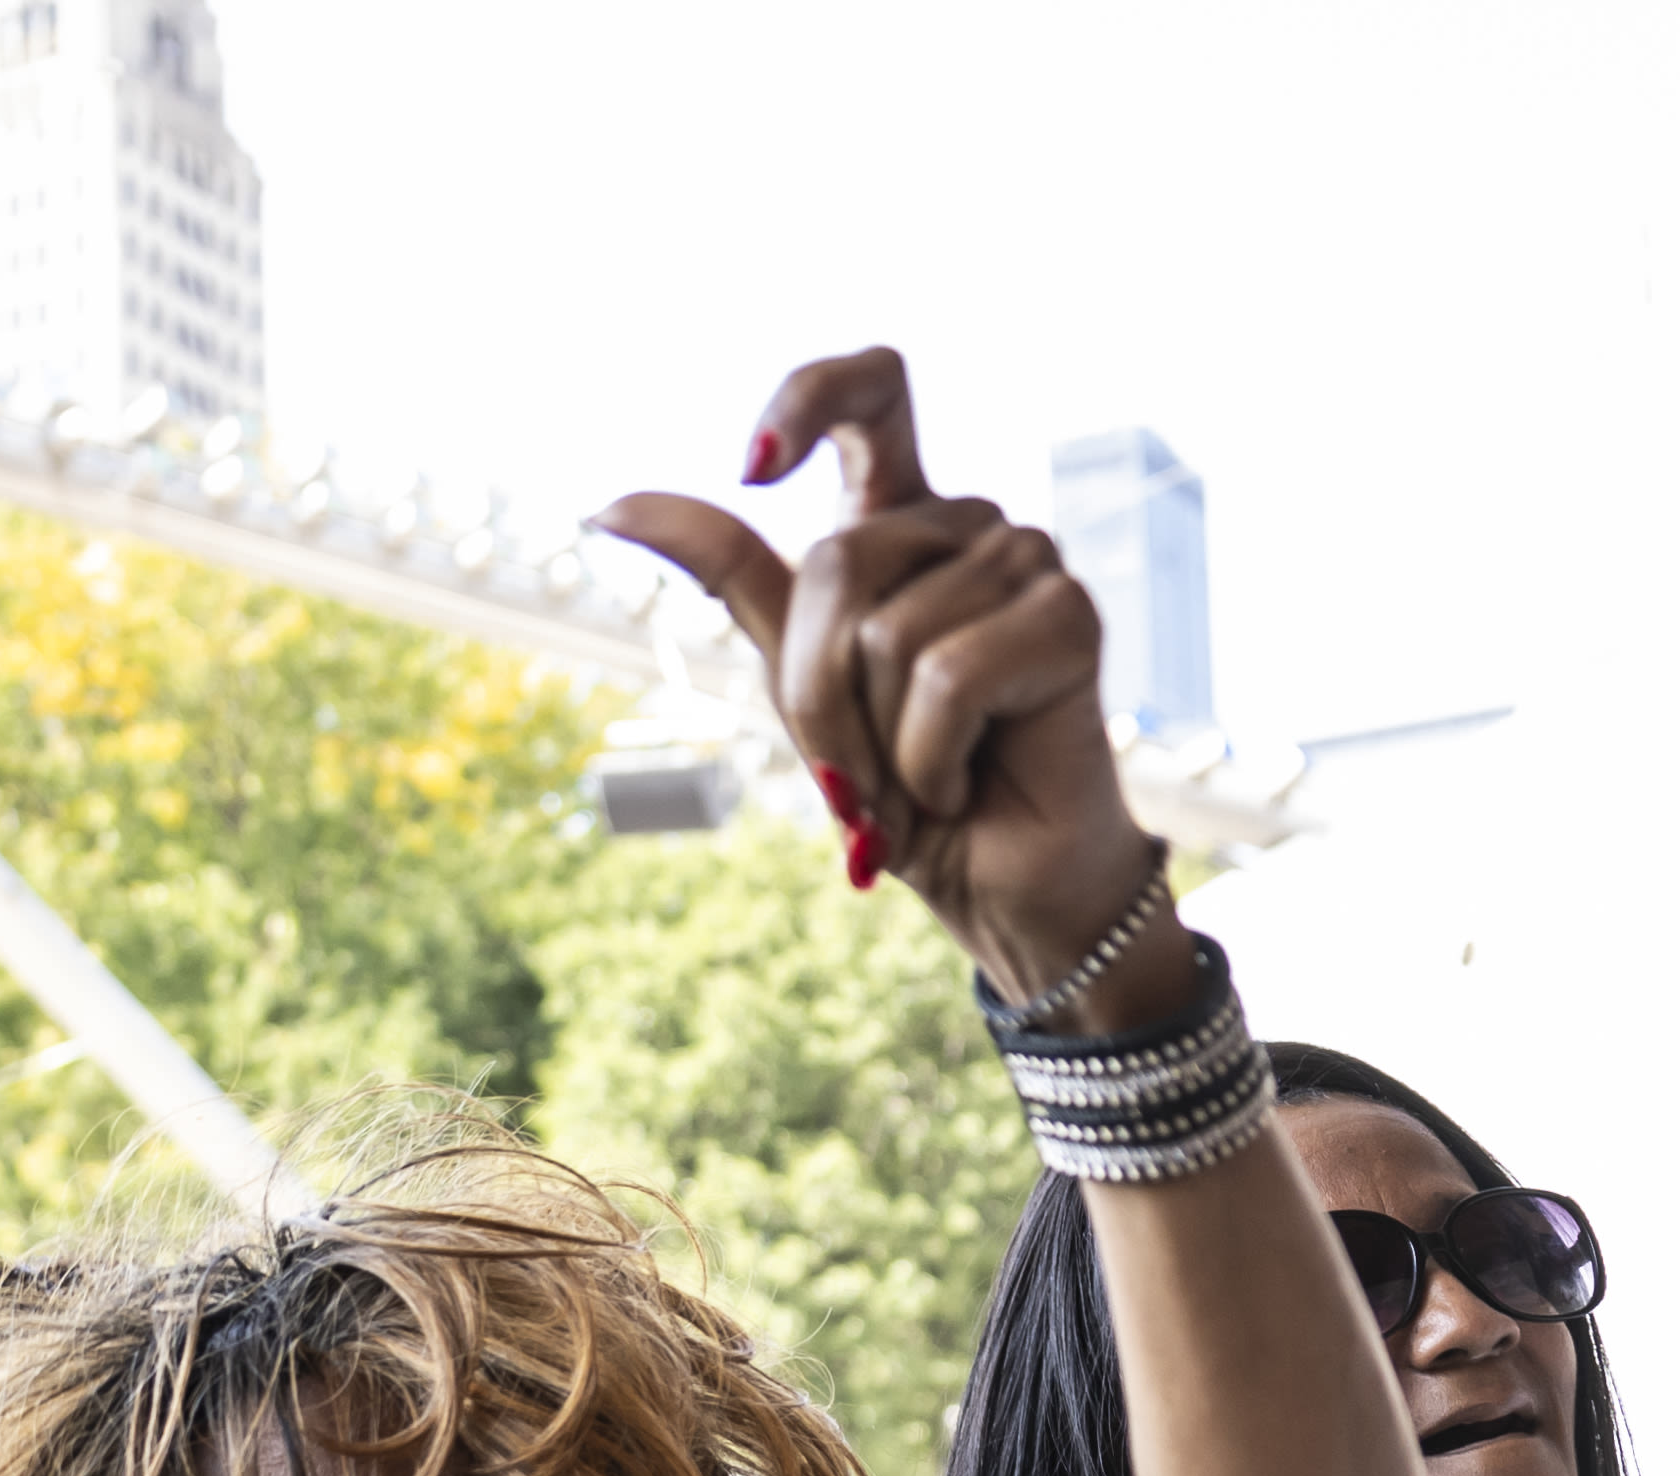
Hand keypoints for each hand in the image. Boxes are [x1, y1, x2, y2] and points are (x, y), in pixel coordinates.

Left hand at [599, 354, 1165, 1017]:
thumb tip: (609, 505)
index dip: (808, 398)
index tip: (753, 468)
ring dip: (878, 744)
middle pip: (836, 564)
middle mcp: (969, 526)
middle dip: (818, 694)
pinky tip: (967, 782)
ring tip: (928, 778)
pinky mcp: (1069, 617)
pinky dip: (928, 761)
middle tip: (859, 772)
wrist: (997, 883)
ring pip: (884, 632)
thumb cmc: (902, 782)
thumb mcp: (798, 674)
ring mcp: (1028, 562)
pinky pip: (944, 678)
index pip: (871, 387)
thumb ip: (730, 574)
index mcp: (903, 520)